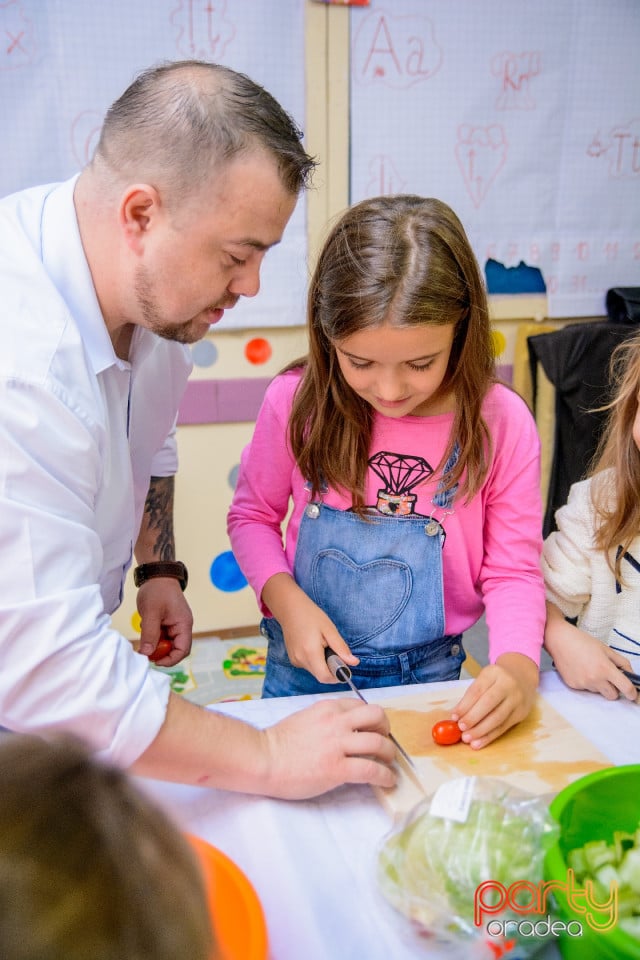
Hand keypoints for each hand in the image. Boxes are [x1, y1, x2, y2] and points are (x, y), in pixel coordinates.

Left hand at [136, 578, 193, 665]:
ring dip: (155, 645)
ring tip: (145, 637)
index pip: (183, 650)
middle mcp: (181, 626)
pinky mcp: (167, 622)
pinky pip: (162, 636)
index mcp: (183, 624)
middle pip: (175, 649)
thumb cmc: (157, 590)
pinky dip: (153, 637)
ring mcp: (174, 624)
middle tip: (146, 652)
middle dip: (161, 653)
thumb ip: (150, 634)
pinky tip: (146, 629)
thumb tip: (147, 654)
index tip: (155, 662)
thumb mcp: (151, 612)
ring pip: (167, 643)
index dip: (171, 660)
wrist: (157, 574)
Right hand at [262, 573, 356, 682]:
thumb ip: (341, 648)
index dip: (337, 676)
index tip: (345, 667)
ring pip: (315, 671)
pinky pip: (309, 666)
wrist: (290, 608)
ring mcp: (295, 660)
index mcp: (310, 652)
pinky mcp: (293, 659)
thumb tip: (354, 663)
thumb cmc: (311, 616)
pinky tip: (315, 646)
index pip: (325, 677)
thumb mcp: (330, 629)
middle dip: (332, 669)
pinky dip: (316, 661)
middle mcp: (300, 660)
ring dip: (324, 664)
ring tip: (323, 645)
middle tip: (335, 651)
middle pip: (321, 676)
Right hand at [262, 698, 396, 797]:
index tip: (375, 729)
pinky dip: (385, 775)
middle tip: (385, 742)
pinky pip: (371, 770)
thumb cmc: (278, 743)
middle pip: (377, 716)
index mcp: (328, 708)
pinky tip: (387, 780)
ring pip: (379, 743)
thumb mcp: (306, 718)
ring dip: (389, 754)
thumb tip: (344, 731)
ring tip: (388, 764)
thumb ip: (326, 720)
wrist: (262, 759)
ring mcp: (337, 744)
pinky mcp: (337, 768)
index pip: (361, 706)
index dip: (372, 718)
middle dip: (386, 729)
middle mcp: (336, 721)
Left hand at [450, 653, 538, 748]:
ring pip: (497, 718)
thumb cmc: (496, 681)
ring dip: (480, 731)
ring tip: (467, 739)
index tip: (454, 717)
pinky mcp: (521, 713)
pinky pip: (504, 727)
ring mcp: (517, 699)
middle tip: (461, 728)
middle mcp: (508, 684)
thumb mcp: (484, 680)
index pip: (477, 690)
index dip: (465, 705)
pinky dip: (489, 736)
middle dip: (473, 718)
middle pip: (488, 703)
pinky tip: (479, 743)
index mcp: (494, 673)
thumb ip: (471, 696)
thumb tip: (456, 716)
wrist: (523, 677)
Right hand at [545, 603, 637, 700]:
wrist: (559, 640)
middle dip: (614, 689)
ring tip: (590, 669)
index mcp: (605, 668)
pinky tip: (580, 670)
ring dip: (599, 685)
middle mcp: (595, 679)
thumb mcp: (606, 649)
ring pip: (598, 692)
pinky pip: (586, 689)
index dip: (632, 693)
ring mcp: (583, 684)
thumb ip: (621, 662)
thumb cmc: (583, 642)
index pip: (625, 687)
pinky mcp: (573, 686)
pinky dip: (586, 683)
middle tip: (608, 678)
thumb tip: (630, 674)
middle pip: (612, 696)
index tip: (633, 694)